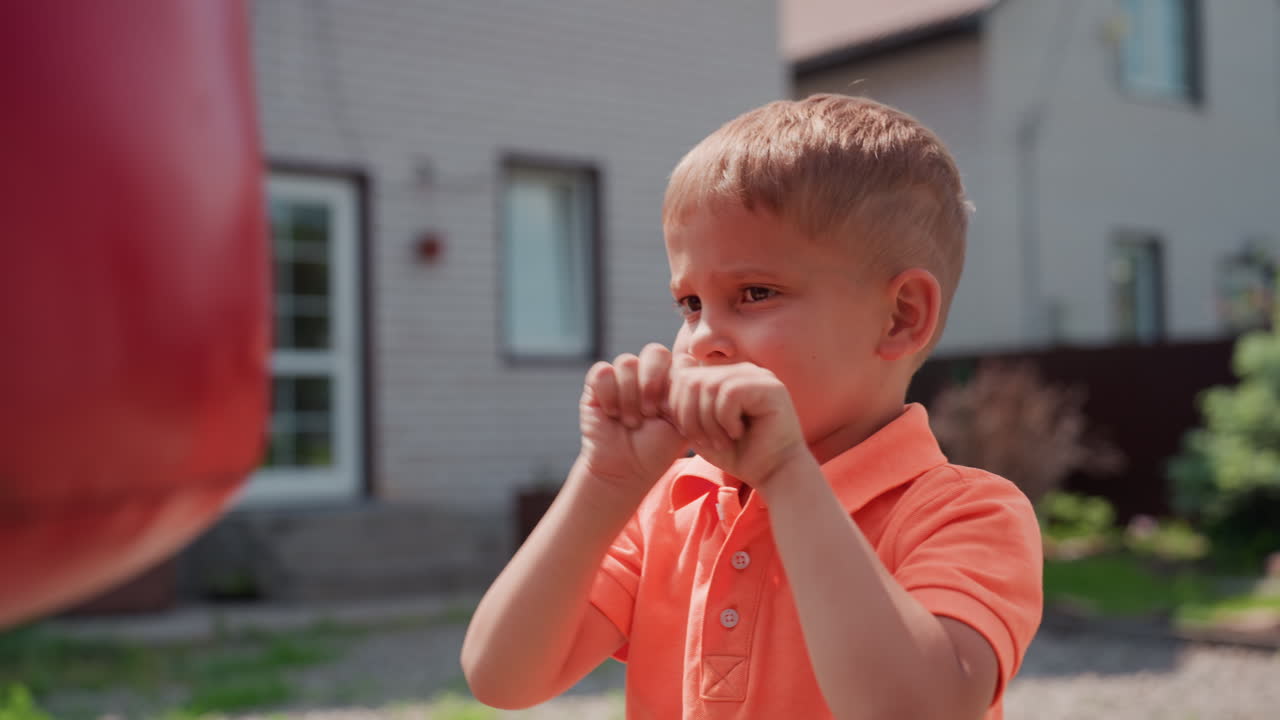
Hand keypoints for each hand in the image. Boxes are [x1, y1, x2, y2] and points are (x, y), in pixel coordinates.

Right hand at [579, 343, 687, 494]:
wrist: (625, 470)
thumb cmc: (657, 449)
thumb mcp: (683, 422)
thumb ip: (690, 393)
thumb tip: (694, 365)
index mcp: (672, 378)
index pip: (680, 358)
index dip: (675, 383)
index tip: (671, 413)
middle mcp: (648, 372)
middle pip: (655, 352)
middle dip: (653, 383)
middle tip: (651, 413)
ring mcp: (622, 376)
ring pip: (627, 362)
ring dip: (630, 395)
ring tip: (632, 421)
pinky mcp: (596, 384)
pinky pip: (603, 372)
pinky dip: (609, 394)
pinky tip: (612, 414)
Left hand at [666, 356, 810, 490]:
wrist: (774, 475)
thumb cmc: (738, 454)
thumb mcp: (701, 429)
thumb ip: (685, 402)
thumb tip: (678, 361)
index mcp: (726, 376)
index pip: (684, 376)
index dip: (677, 408)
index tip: (692, 436)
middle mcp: (741, 370)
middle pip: (692, 379)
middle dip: (690, 416)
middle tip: (706, 441)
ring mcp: (758, 376)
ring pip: (709, 386)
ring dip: (709, 422)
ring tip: (723, 441)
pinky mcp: (770, 387)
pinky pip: (730, 393)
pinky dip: (726, 420)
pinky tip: (738, 433)